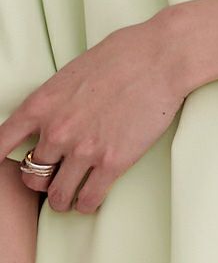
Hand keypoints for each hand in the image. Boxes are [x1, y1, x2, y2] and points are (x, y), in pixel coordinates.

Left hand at [0, 10, 192, 212]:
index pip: (1, 143)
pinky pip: (88, 199)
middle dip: (40, 181)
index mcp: (40, 106)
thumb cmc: (120, 58)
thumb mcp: (70, 75)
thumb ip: (54, 103)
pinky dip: (86, 204)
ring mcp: (84, 150)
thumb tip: (51, 119)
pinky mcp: (113, 163)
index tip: (7, 165)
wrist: (158, 60)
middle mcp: (56, 132)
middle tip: (52, 181)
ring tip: (69, 199)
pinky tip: (90, 201)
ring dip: (62, 200)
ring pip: (57, 194)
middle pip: (31, 175)